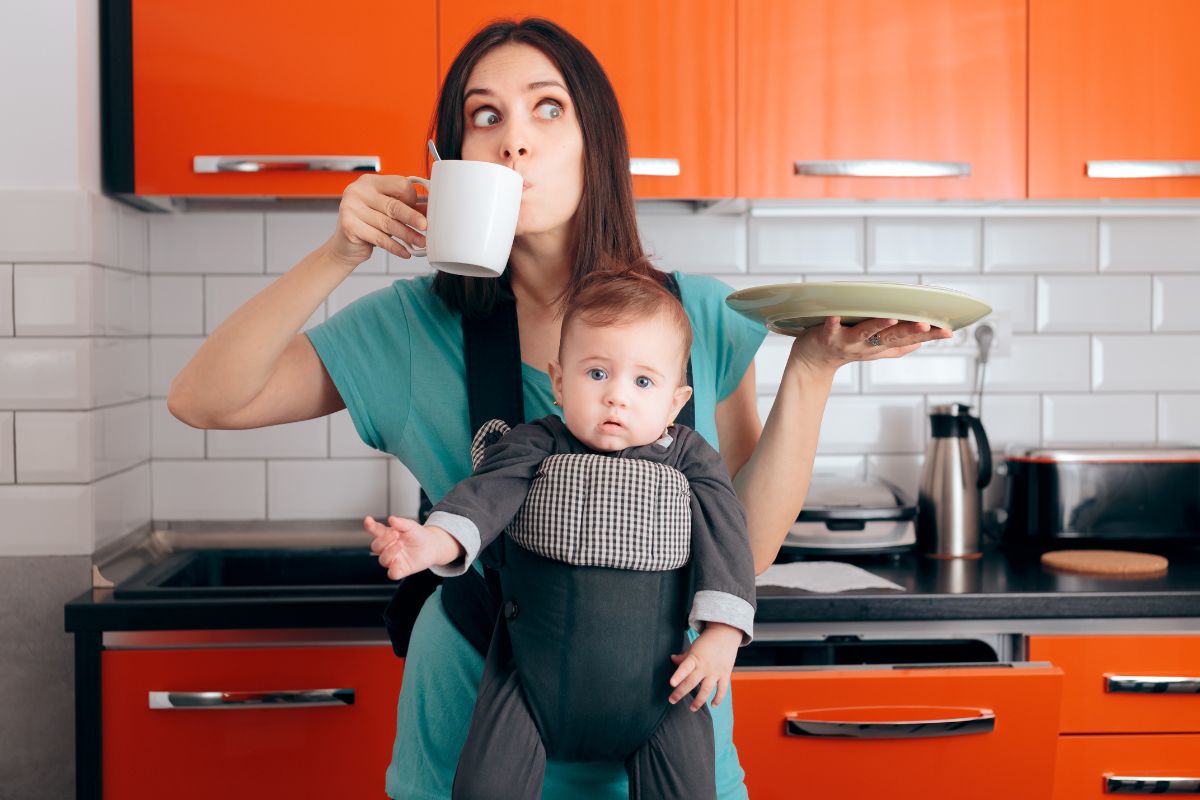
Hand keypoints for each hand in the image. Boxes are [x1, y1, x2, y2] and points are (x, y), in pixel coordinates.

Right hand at [326, 174, 428, 268]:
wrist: (345, 246)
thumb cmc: (367, 225)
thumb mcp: (387, 212)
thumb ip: (406, 208)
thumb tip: (429, 211)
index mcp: (370, 182)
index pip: (399, 184)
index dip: (412, 197)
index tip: (419, 209)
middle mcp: (358, 191)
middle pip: (394, 205)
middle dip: (413, 218)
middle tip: (425, 226)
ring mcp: (351, 208)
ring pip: (388, 224)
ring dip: (408, 235)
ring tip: (420, 242)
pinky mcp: (349, 226)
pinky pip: (379, 238)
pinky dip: (395, 247)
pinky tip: (405, 251)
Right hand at [363, 515, 462, 580]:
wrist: (432, 546)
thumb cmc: (418, 535)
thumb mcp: (411, 526)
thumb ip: (401, 523)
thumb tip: (391, 519)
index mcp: (388, 536)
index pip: (376, 531)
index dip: (370, 526)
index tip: (368, 520)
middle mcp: (388, 548)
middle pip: (376, 547)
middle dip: (383, 540)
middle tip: (394, 533)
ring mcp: (393, 559)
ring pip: (383, 560)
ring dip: (389, 552)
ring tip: (400, 543)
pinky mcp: (401, 570)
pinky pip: (392, 574)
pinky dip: (393, 569)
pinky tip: (398, 561)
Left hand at [668, 623, 742, 710]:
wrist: (726, 634)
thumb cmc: (706, 642)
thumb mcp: (693, 647)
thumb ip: (683, 657)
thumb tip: (672, 659)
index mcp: (695, 658)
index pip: (685, 668)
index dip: (678, 676)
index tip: (671, 683)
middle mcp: (705, 666)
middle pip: (691, 682)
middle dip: (680, 692)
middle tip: (672, 700)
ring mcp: (716, 671)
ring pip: (706, 690)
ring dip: (699, 701)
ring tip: (692, 709)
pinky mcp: (725, 674)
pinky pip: (722, 690)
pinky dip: (718, 698)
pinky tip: (713, 705)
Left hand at [789, 315, 953, 374]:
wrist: (812, 363)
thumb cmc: (844, 349)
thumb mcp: (874, 350)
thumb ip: (896, 346)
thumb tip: (921, 343)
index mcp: (880, 345)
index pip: (909, 339)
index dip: (929, 337)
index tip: (949, 331)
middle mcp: (867, 344)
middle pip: (892, 337)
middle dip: (909, 331)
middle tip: (927, 325)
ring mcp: (847, 341)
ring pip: (865, 332)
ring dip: (878, 325)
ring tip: (890, 318)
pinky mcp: (826, 335)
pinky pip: (829, 328)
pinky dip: (832, 322)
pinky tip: (834, 316)